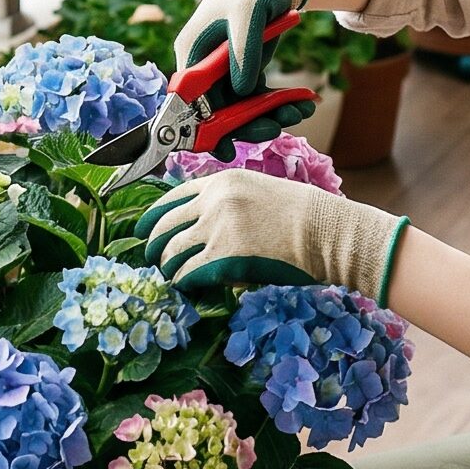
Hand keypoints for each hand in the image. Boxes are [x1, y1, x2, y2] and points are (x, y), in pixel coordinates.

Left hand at [137, 168, 407, 299]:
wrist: (325, 230)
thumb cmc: (304, 214)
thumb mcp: (261, 191)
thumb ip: (229, 201)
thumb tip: (205, 222)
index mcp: (221, 181)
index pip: (171, 197)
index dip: (153, 217)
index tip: (144, 230)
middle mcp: (213, 201)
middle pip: (164, 225)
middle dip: (154, 244)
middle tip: (153, 259)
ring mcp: (216, 229)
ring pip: (172, 252)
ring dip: (168, 267)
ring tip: (172, 277)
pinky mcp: (223, 258)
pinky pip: (189, 273)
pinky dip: (184, 282)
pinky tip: (187, 287)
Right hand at [176, 0, 314, 154]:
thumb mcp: (248, 12)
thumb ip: (242, 50)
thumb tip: (240, 90)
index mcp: (191, 53)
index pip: (189, 101)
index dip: (203, 128)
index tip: (223, 148)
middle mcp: (202, 68)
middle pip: (217, 112)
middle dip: (249, 123)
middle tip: (279, 127)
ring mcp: (223, 74)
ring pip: (241, 111)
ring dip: (270, 116)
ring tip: (302, 110)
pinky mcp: (243, 74)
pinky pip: (257, 100)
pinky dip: (279, 105)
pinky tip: (305, 102)